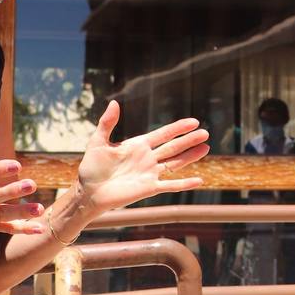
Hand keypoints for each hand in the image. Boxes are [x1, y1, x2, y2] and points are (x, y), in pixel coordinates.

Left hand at [75, 101, 209, 213]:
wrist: (88, 192)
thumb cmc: (91, 168)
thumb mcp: (98, 141)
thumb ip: (107, 123)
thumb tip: (114, 102)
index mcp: (138, 145)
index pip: (163, 134)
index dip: (178, 128)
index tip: (193, 121)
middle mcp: (147, 158)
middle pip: (173, 147)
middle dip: (189, 140)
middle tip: (206, 133)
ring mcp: (150, 173)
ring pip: (176, 163)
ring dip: (191, 156)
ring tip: (206, 148)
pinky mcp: (149, 188)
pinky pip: (170, 185)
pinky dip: (184, 184)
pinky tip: (199, 180)